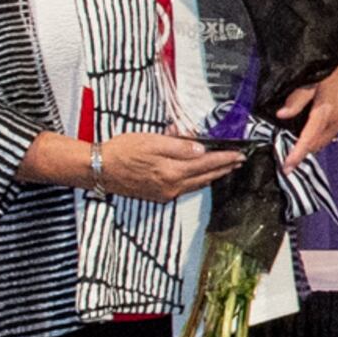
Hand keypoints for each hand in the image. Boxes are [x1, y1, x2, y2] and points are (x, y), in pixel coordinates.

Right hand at [96, 130, 246, 200]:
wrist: (99, 169)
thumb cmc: (122, 151)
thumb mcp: (151, 141)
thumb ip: (178, 146)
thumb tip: (200, 149)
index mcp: (172, 171)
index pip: (206, 163)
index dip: (224, 158)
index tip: (238, 154)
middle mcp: (172, 186)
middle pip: (205, 176)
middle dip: (224, 168)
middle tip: (238, 161)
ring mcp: (165, 193)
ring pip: (197, 184)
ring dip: (213, 176)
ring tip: (225, 168)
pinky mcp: (158, 195)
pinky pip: (185, 189)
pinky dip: (197, 181)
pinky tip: (201, 177)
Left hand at [272, 47, 337, 161]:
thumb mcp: (312, 78)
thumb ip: (297, 99)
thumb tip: (282, 115)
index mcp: (326, 113)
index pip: (308, 142)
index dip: (296, 156)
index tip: (286, 169)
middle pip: (318, 144)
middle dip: (305, 147)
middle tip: (292, 144)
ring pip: (330, 138)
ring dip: (318, 137)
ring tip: (309, 127)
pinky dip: (331, 129)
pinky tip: (328, 117)